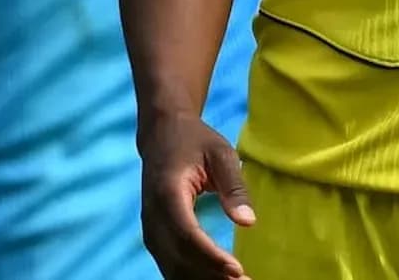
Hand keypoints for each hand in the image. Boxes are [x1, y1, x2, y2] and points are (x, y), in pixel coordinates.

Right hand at [138, 112, 254, 279]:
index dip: (210, 255)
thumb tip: (249, 222)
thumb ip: (234, 187)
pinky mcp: (154, 234)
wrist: (161, 134)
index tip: (238, 269)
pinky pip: (169, 264)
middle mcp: (152, 213)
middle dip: (210, 275)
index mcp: (167, 191)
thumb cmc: (195, 141)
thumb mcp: (221, 153)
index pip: (185, 232)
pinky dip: (191, 277)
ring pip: (171, 266)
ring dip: (201, 279)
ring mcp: (149, 226)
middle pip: (177, 256)